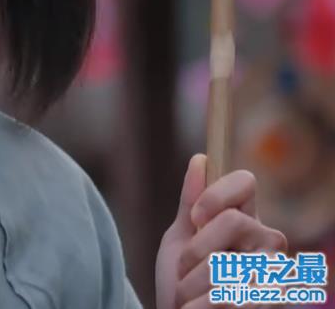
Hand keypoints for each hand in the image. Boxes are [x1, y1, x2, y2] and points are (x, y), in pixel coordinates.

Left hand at [155, 153, 287, 308]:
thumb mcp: (179, 241)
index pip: (245, 182)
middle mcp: (267, 242)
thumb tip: (200, 160)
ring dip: (192, 285)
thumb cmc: (182, 284)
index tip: (194, 218)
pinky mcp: (271, 302)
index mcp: (244, 220)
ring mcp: (274, 273)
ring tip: (189, 298)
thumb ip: (190, 204)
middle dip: (196, 249)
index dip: (216, 193)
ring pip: (226, 261)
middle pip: (233, 220)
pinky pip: (228, 296)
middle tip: (185, 272)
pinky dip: (199, 306)